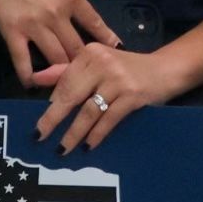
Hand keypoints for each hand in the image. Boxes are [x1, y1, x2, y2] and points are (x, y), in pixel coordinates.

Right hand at [0, 0, 117, 82]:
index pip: (95, 23)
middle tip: (87, 76)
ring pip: (55, 57)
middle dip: (83, 63)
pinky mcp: (12, 31)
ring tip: (64, 83)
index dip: (106, 40)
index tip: (114, 53)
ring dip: (60, 72)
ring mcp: (34, 24)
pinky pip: (22, 59)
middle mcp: (56, 13)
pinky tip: (32, 83)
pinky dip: (28, 75)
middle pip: (76, 48)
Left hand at [30, 39, 179, 148]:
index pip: (64, 81)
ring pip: (89, 111)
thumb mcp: (98, 64)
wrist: (167, 69)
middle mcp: (102, 63)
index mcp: (90, 53)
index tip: (42, 122)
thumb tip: (35, 79)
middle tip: (39, 136)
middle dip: (53, 119)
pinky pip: (108, 119)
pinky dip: (97, 134)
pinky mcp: (132, 95)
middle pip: (71, 96)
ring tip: (63, 148)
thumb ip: (67, 71)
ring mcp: (118, 79)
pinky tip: (89, 146)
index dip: (52, 104)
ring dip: (74, 133)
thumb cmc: (128, 68)